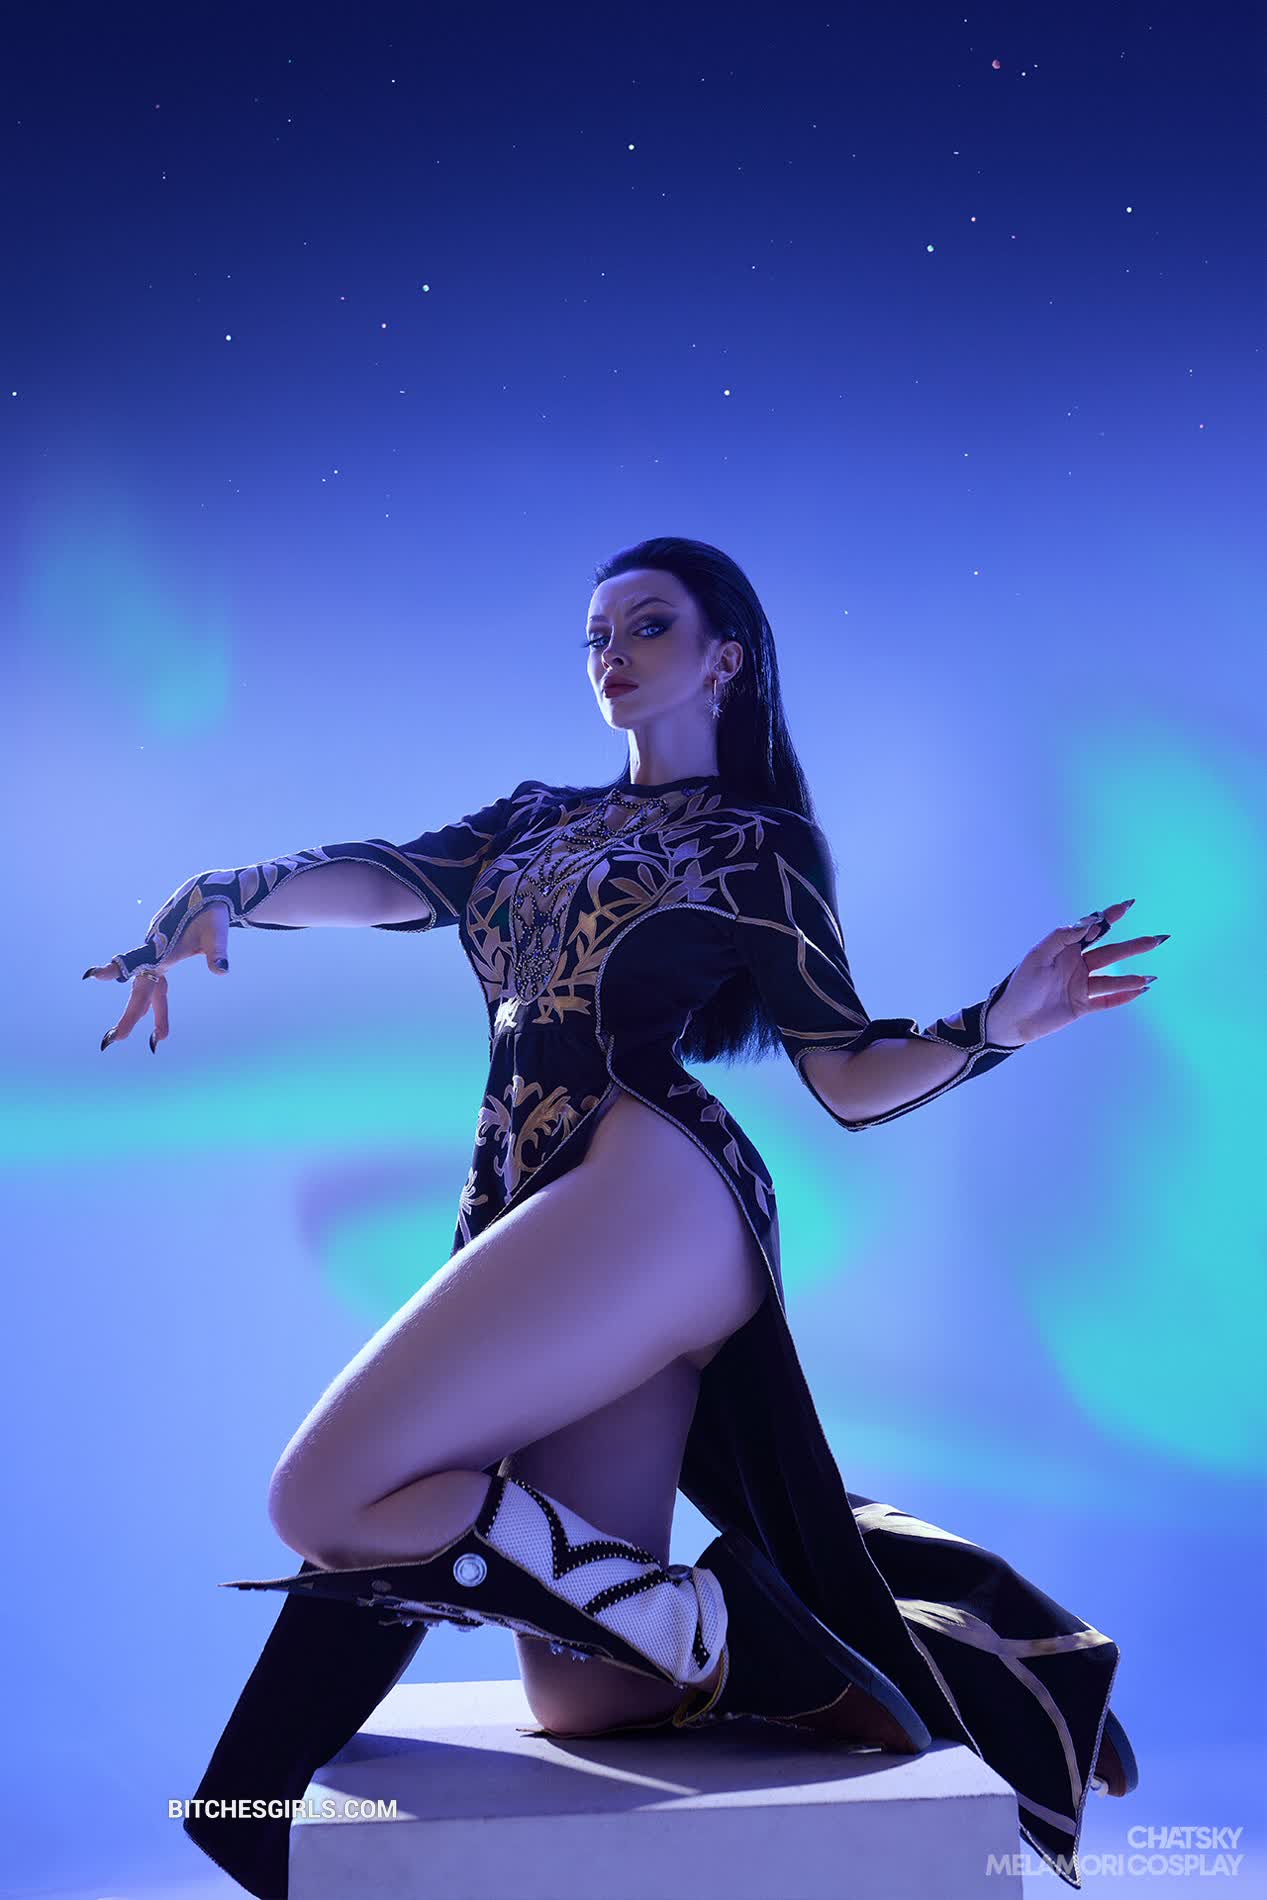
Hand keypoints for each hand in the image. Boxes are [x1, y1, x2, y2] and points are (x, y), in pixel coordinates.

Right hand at [83, 900, 231, 1052]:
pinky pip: (157, 987)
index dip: (117, 969)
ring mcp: (156, 957)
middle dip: (131, 1014)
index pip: (136, 960)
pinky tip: (156, 1022)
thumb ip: (217, 951)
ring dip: (152, 1013)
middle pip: (140, 987)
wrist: (205, 895)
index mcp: (161, 946)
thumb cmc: (210, 913)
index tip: (94, 976)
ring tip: (158, 1039)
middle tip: (117, 1039)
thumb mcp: (216, 931)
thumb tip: (221, 971)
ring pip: (149, 990)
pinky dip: (158, 1004)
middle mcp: (153, 952)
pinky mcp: (162, 959)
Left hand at [985, 898, 1168, 1045]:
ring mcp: (1080, 986)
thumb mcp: (1037, 956)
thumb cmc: (1020, 985)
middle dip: (1133, 947)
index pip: (1092, 930)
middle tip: (1156, 940)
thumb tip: (1087, 923)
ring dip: (1130, 978)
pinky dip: (1122, 997)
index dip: (1109, 917)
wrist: (1010, 1019)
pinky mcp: (1081, 1006)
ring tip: (1149, 977)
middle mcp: (1076, 965)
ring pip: (1111, 980)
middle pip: (1110, 953)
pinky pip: (1105, 1001)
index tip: (1127, 905)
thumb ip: (1061, 938)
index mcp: (1065, 949)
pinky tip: (1139, 992)